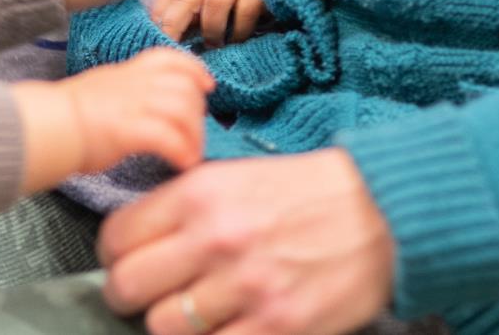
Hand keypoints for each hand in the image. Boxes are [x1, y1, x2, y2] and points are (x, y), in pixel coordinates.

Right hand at [12, 50, 213, 192]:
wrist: (44, 126)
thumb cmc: (65, 117)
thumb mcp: (100, 89)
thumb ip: (125, 92)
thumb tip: (144, 106)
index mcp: (125, 72)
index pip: (169, 58)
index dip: (194, 70)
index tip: (206, 86)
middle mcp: (133, 83)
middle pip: (184, 87)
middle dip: (198, 112)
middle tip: (194, 135)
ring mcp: (131, 105)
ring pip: (182, 110)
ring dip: (194, 135)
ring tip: (190, 154)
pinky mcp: (128, 130)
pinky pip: (169, 138)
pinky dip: (182, 151)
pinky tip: (181, 164)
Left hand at [98, 149, 393, 334]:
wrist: (383, 212)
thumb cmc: (306, 193)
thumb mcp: (235, 178)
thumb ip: (183, 207)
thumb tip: (136, 241)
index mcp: (199, 195)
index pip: (117, 237)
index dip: (114, 257)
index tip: (125, 263)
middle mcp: (215, 239)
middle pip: (128, 287)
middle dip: (129, 298)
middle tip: (148, 298)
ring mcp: (246, 286)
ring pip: (163, 327)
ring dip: (172, 326)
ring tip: (193, 316)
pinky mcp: (279, 326)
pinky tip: (229, 327)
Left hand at [149, 0, 265, 47]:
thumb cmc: (222, 6)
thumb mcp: (199, 11)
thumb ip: (183, 24)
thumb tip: (163, 50)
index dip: (158, 20)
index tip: (157, 42)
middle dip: (175, 24)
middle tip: (177, 50)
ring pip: (215, 0)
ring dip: (212, 28)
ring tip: (213, 46)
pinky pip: (246, 9)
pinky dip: (239, 29)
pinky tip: (237, 41)